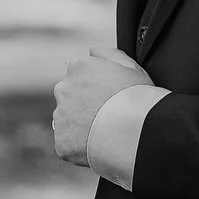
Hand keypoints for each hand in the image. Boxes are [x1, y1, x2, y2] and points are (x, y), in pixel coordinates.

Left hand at [52, 47, 151, 167]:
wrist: (137, 131)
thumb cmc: (138, 96)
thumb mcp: (130, 66)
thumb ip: (108, 54)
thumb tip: (92, 51)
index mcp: (78, 67)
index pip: (80, 76)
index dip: (96, 89)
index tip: (110, 99)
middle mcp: (63, 89)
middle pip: (70, 98)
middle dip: (84, 106)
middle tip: (108, 117)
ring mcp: (60, 116)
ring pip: (68, 121)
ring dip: (80, 126)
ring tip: (105, 134)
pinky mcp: (62, 141)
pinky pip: (68, 144)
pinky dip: (79, 147)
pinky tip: (98, 146)